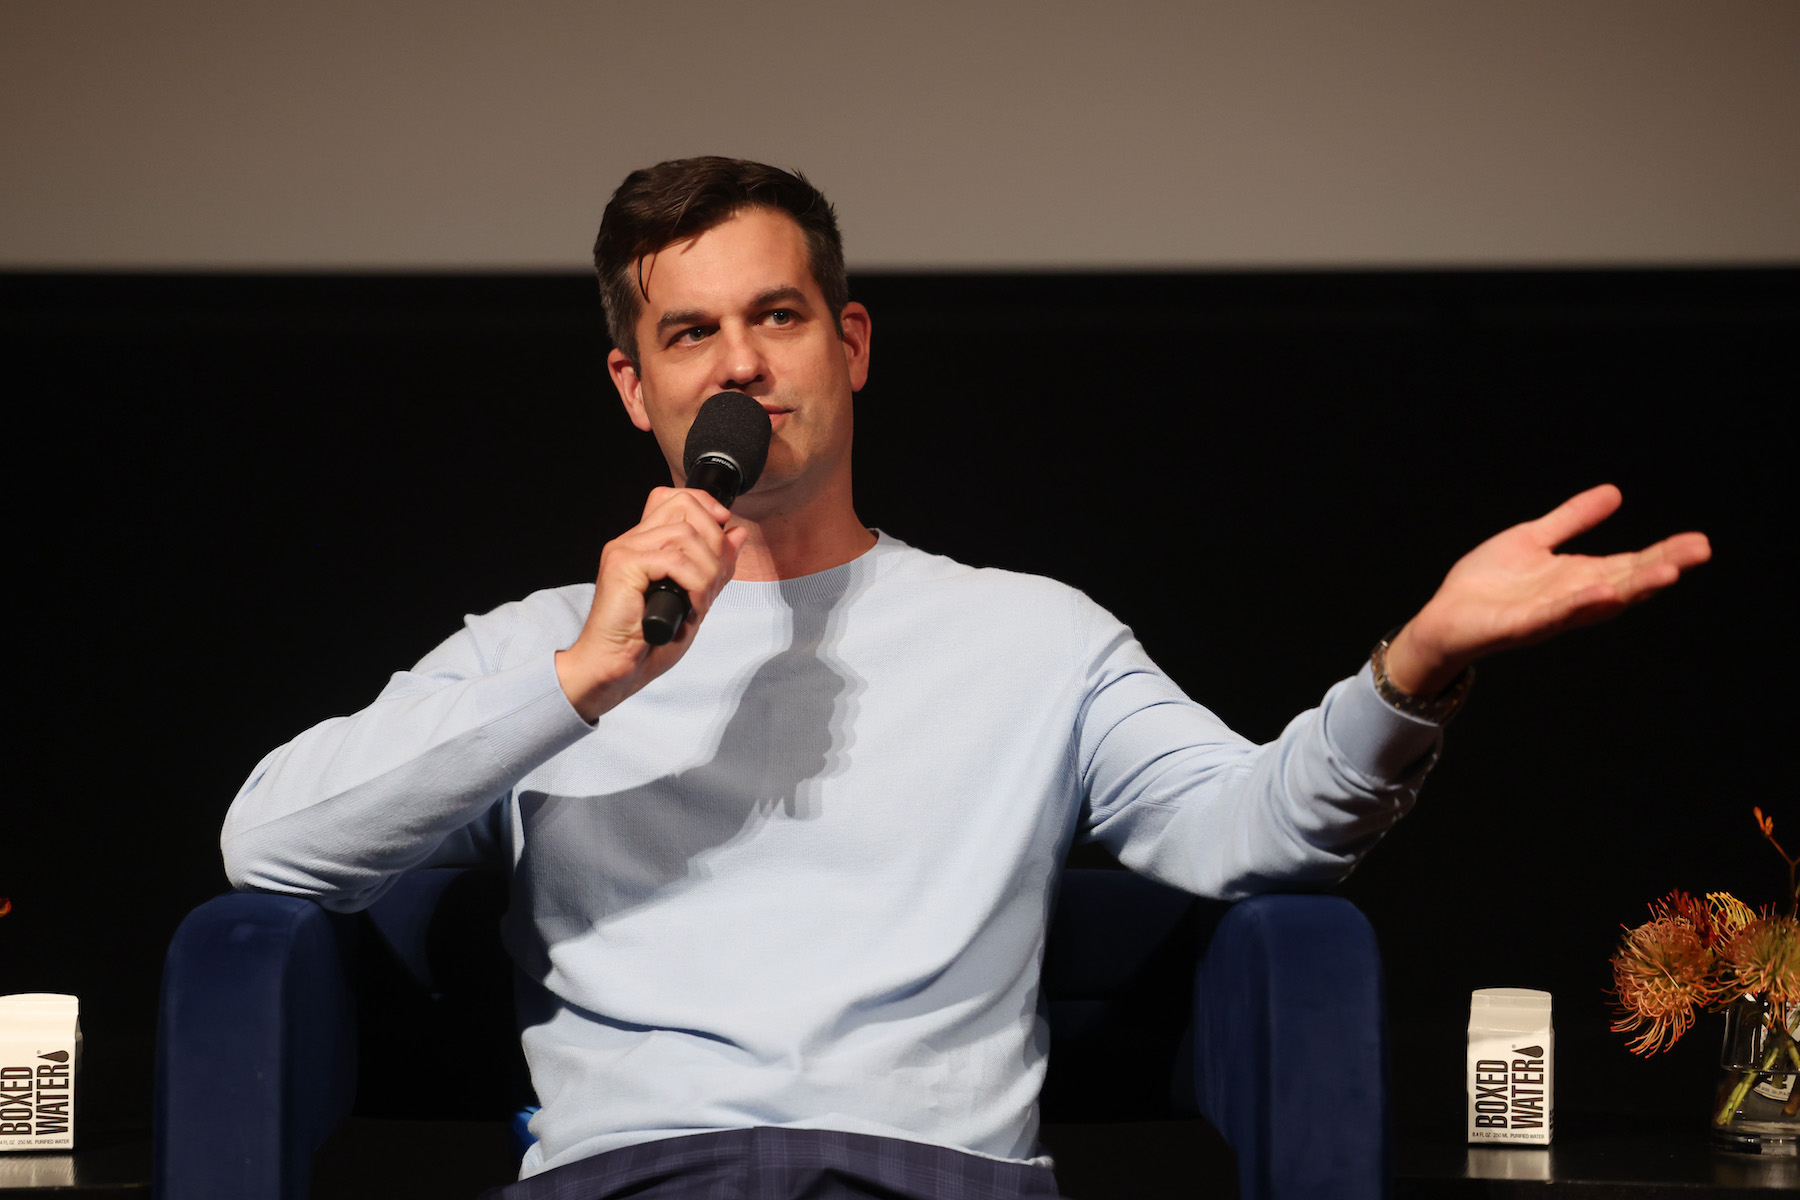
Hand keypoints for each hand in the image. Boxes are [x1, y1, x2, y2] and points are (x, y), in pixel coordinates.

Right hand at [555, 487, 748, 720]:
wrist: (613, 669)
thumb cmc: (646, 643)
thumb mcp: (693, 599)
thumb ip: (714, 565)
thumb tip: (737, 532)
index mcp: (644, 544)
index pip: (675, 498)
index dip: (706, 506)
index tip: (727, 528)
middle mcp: (631, 540)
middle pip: (683, 505)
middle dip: (714, 540)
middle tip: (715, 579)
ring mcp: (625, 550)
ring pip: (685, 534)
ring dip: (707, 569)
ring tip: (702, 600)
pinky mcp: (622, 566)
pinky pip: (674, 560)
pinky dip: (695, 582)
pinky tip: (692, 604)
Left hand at [1385, 484, 1710, 695]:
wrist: (1444, 617)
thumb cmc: (1487, 583)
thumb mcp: (1533, 539)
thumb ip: (1571, 519)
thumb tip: (1615, 493)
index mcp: (1578, 577)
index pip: (1629, 564)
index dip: (1663, 553)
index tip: (1698, 542)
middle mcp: (1573, 597)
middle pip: (1626, 582)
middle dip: (1662, 567)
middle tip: (1699, 552)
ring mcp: (1551, 613)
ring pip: (1600, 601)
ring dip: (1633, 588)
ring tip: (1667, 573)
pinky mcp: (1523, 625)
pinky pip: (1557, 614)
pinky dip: (1581, 604)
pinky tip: (1605, 592)